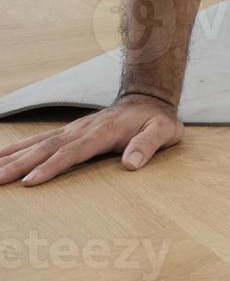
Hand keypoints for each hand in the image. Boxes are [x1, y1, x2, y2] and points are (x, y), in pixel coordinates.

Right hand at [0, 94, 182, 186]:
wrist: (148, 99)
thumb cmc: (156, 120)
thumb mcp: (163, 131)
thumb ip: (148, 145)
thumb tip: (131, 164)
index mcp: (102, 132)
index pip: (73, 152)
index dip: (51, 166)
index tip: (30, 181)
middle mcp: (82, 130)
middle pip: (47, 148)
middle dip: (20, 165)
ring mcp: (73, 130)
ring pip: (37, 143)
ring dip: (12, 156)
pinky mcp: (68, 132)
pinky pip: (38, 140)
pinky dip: (17, 148)